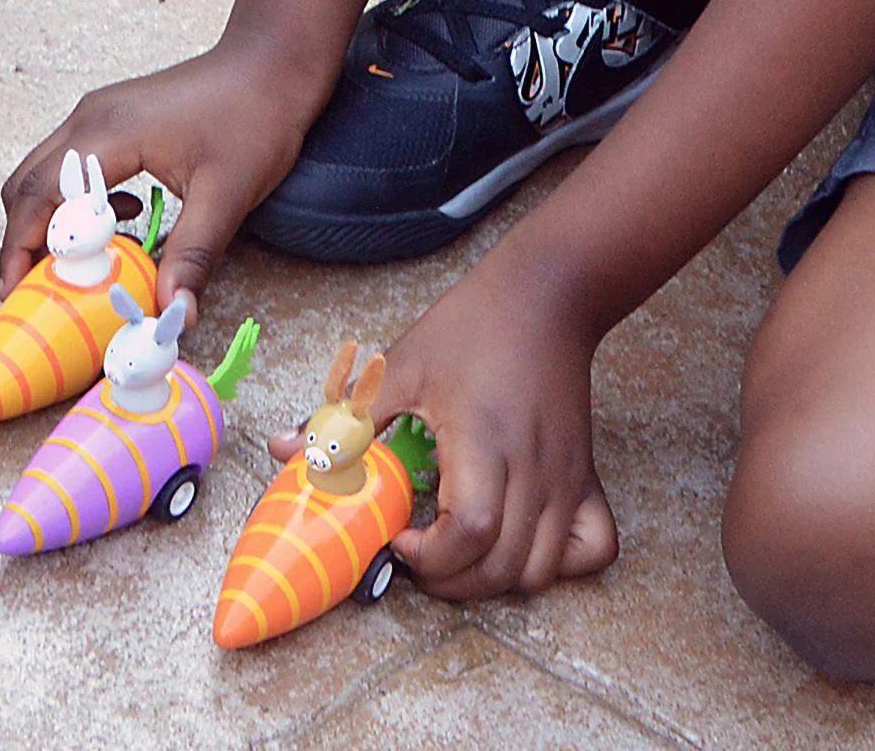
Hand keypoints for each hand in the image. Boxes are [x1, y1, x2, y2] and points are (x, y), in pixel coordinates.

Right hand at [0, 36, 321, 316]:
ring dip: (52, 222)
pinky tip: (123, 220)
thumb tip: (174, 314)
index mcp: (108, 133)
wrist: (272, 61)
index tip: (20, 298)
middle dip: (25, 243)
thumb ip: (194, 255)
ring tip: (83, 266)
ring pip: (45, 174)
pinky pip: (71, 163)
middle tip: (44, 292)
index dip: (19, 251)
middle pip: (26, 186)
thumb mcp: (228, 194)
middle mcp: (90, 118)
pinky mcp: (113, 116)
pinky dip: (76, 201)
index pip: (38, 198)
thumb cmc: (255, 116)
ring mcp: (99, 113)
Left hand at [359, 265, 618, 599]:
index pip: (471, 535)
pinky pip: (592, 550)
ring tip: (457, 548)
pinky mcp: (587, 476)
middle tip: (416, 551)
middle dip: (450, 580)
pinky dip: (557, 566)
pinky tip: (517, 543)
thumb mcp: (402, 365)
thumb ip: (347, 419)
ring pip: (541, 571)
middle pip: (503, 569)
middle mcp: (534, 470)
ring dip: (493, 579)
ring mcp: (567, 478)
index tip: (397, 535)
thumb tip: (283, 449)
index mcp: (485, 442)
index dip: (430, 556)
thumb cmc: (471, 326)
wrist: (546, 294)